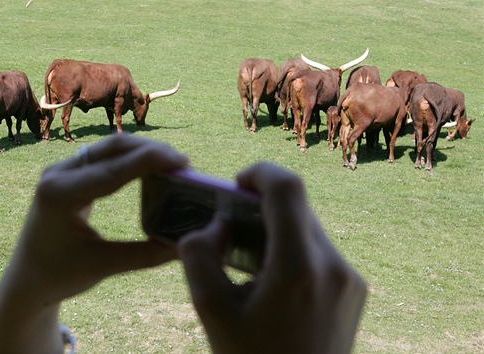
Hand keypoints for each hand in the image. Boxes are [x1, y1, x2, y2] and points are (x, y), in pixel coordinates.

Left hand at [0, 134, 188, 353]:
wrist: (26, 279)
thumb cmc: (59, 276)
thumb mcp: (104, 266)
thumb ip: (146, 255)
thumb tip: (186, 246)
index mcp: (60, 194)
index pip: (114, 168)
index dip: (152, 160)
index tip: (184, 161)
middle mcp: (57, 173)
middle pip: (112, 147)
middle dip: (151, 151)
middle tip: (184, 164)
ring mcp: (60, 170)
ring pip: (109, 148)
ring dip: (142, 152)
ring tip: (173, 166)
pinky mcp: (67, 173)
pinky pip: (104, 158)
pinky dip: (130, 160)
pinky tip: (152, 169)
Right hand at [178, 162, 366, 353]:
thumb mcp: (210, 312)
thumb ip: (199, 256)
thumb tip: (213, 226)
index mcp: (298, 268)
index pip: (287, 188)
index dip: (259, 173)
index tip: (236, 186)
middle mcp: (333, 266)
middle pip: (297, 207)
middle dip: (262, 205)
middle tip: (231, 225)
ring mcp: (349, 279)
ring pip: (309, 228)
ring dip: (278, 228)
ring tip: (250, 259)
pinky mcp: (354, 290)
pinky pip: (321, 251)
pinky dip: (294, 249)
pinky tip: (273, 280)